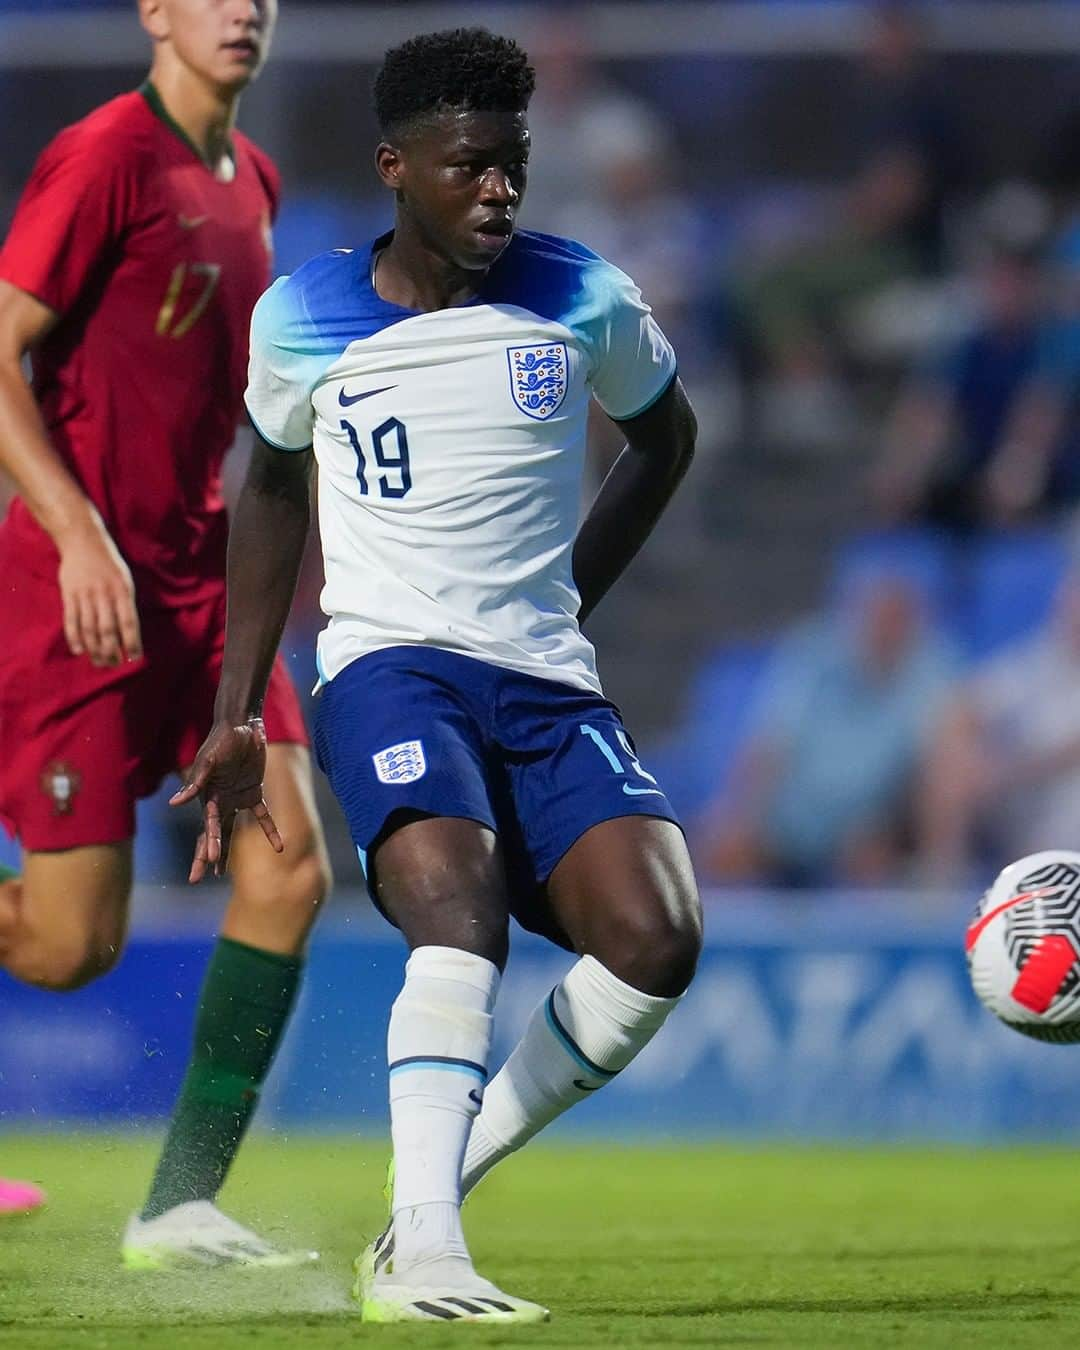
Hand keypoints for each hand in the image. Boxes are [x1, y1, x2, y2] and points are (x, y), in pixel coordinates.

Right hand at [57, 515, 141, 666]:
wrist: (82, 540)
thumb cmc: (108, 563)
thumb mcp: (124, 580)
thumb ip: (126, 604)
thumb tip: (129, 632)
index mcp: (122, 591)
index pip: (129, 622)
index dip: (132, 642)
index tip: (134, 658)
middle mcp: (104, 594)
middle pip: (108, 630)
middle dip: (111, 651)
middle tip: (113, 665)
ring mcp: (85, 595)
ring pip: (89, 628)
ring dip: (94, 649)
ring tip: (98, 662)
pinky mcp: (69, 594)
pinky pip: (71, 620)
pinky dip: (74, 637)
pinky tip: (79, 650)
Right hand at [170, 718, 282, 882]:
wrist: (242, 725)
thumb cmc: (221, 741)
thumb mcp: (207, 761)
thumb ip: (195, 783)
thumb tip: (175, 804)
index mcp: (207, 797)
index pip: (208, 827)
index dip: (209, 844)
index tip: (210, 862)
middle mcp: (220, 802)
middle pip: (212, 835)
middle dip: (204, 856)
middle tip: (196, 879)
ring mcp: (236, 798)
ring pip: (231, 831)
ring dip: (227, 851)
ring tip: (221, 872)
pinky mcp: (254, 793)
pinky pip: (262, 817)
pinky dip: (270, 831)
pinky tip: (279, 847)